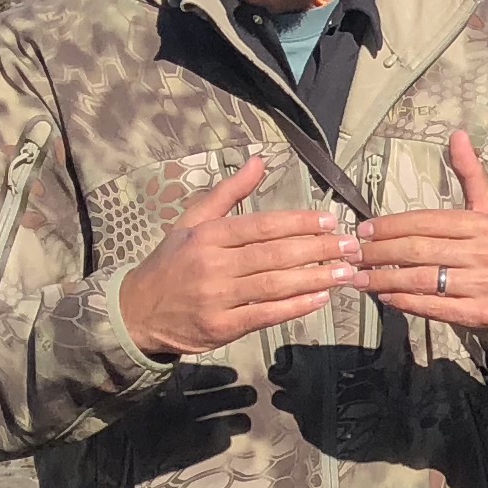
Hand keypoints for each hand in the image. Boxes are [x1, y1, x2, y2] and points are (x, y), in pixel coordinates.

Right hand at [116, 154, 357, 357]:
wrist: (137, 311)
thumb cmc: (172, 262)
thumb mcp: (192, 221)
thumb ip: (228, 192)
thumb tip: (259, 161)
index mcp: (208, 235)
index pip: (262, 226)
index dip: (299, 223)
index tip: (330, 220)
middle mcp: (213, 265)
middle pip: (275, 255)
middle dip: (318, 249)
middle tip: (350, 246)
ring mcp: (218, 298)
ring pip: (275, 285)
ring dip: (316, 278)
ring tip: (346, 272)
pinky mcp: (222, 327)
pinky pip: (266, 315)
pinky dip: (296, 307)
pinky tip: (321, 299)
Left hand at [348, 131, 487, 337]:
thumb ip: (470, 174)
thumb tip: (458, 134)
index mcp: (481, 223)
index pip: (425, 222)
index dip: (390, 226)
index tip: (363, 230)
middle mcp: (482, 252)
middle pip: (418, 250)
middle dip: (379, 253)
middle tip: (354, 255)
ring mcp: (481, 284)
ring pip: (421, 279)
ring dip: (384, 279)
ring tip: (360, 279)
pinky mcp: (478, 312)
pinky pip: (433, 306)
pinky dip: (405, 301)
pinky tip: (386, 296)